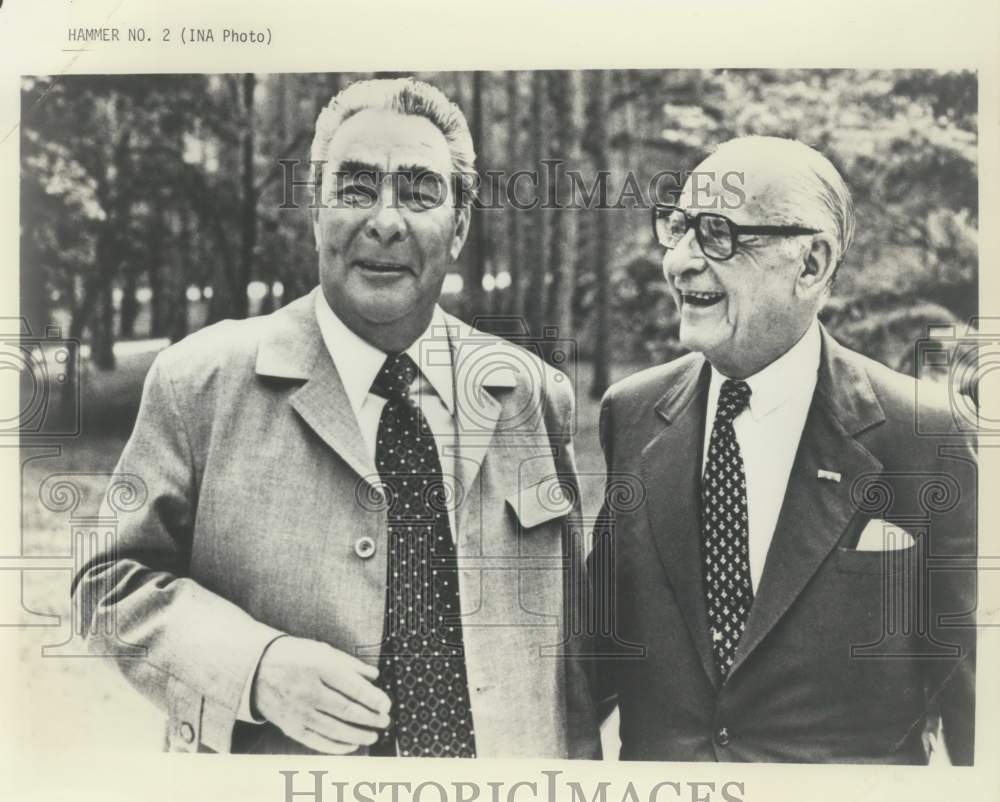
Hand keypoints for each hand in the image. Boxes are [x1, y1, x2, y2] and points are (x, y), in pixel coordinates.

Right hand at [253, 636, 391, 753]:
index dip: (373, 698)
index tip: (387, 705)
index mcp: (318, 667)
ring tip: (374, 735)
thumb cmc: (295, 656)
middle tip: (386, 721)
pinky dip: (337, 746)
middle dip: (370, 718)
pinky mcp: (291, 727)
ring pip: (334, 729)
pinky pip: (317, 742)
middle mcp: (308, 691)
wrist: (256, 669)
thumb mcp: (322, 650)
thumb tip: (374, 675)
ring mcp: (298, 712)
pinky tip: (352, 745)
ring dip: (358, 735)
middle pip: (346, 710)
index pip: (352, 687)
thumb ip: (350, 663)